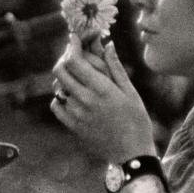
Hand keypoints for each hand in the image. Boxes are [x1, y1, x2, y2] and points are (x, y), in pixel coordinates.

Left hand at [51, 35, 155, 162]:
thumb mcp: (130, 92)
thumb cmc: (137, 121)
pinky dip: (60, 97)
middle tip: (73, 55)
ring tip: (76, 76)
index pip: (75, 61)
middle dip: (65, 58)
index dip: (72, 46)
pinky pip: (56, 105)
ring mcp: (76, 114)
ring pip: (58, 87)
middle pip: (61, 71)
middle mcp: (85, 100)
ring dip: (64, 78)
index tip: (74, 38)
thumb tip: (108, 44)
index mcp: (102, 89)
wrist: (132, 154)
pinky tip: (71, 95)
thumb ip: (115, 67)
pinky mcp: (73, 126)